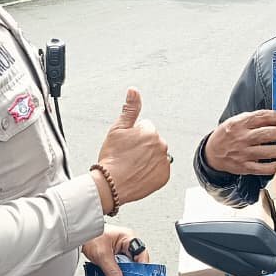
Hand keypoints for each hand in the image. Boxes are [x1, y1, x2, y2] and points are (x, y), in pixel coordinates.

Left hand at [82, 228, 149, 275]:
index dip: (142, 268)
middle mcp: (127, 243)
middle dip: (133, 275)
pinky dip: (118, 275)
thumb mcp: (102, 255)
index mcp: (128, 237)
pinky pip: (120, 267)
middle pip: (136, 262)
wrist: (77, 235)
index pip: (141, 254)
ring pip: (128, 266)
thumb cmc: (89, 236)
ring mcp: (121, 250)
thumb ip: (111, 271)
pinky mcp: (115, 256)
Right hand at [94, 88, 169, 210]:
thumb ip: (130, 109)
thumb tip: (134, 91)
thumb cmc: (112, 158)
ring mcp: (164, 162)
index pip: (145, 127)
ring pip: (156, 155)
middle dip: (142, 146)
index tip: (126, 145)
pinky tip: (140, 173)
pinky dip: (152, 171)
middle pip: (152, 141)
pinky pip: (160, 170)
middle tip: (128, 156)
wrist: (111, 184)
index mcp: (150, 131)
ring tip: (133, 165)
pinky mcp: (164, 176)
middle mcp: (161, 145)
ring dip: (148, 158)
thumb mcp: (117, 129)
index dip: (133, 136)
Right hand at [204, 110, 275, 176]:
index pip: (261, 117)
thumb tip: (274, 119)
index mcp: (239, 124)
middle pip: (266, 134)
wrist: (212, 153)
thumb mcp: (235, 121)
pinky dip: (272, 167)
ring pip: (266, 152)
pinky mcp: (244, 166)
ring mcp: (243, 153)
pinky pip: (260, 168)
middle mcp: (241, 138)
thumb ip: (252, 120)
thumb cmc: (226, 135)